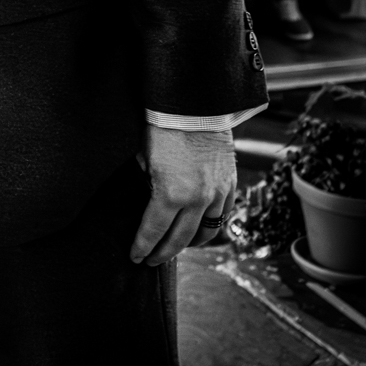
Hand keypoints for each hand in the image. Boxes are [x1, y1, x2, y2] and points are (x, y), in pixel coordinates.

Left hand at [131, 127, 235, 266]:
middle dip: (162, 252)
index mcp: (170, 194)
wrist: (195, 105)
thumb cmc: (163, 128)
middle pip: (179, 239)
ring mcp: (217, 194)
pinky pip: (223, 215)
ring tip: (175, 248)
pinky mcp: (230, 184)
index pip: (153, 231)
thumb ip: (148, 184)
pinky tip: (200, 230)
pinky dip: (211, 226)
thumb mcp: (145, 159)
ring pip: (205, 232)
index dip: (142, 247)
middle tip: (151, 260)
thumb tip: (149, 199)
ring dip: (189, 244)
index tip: (135, 257)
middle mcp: (197, 200)